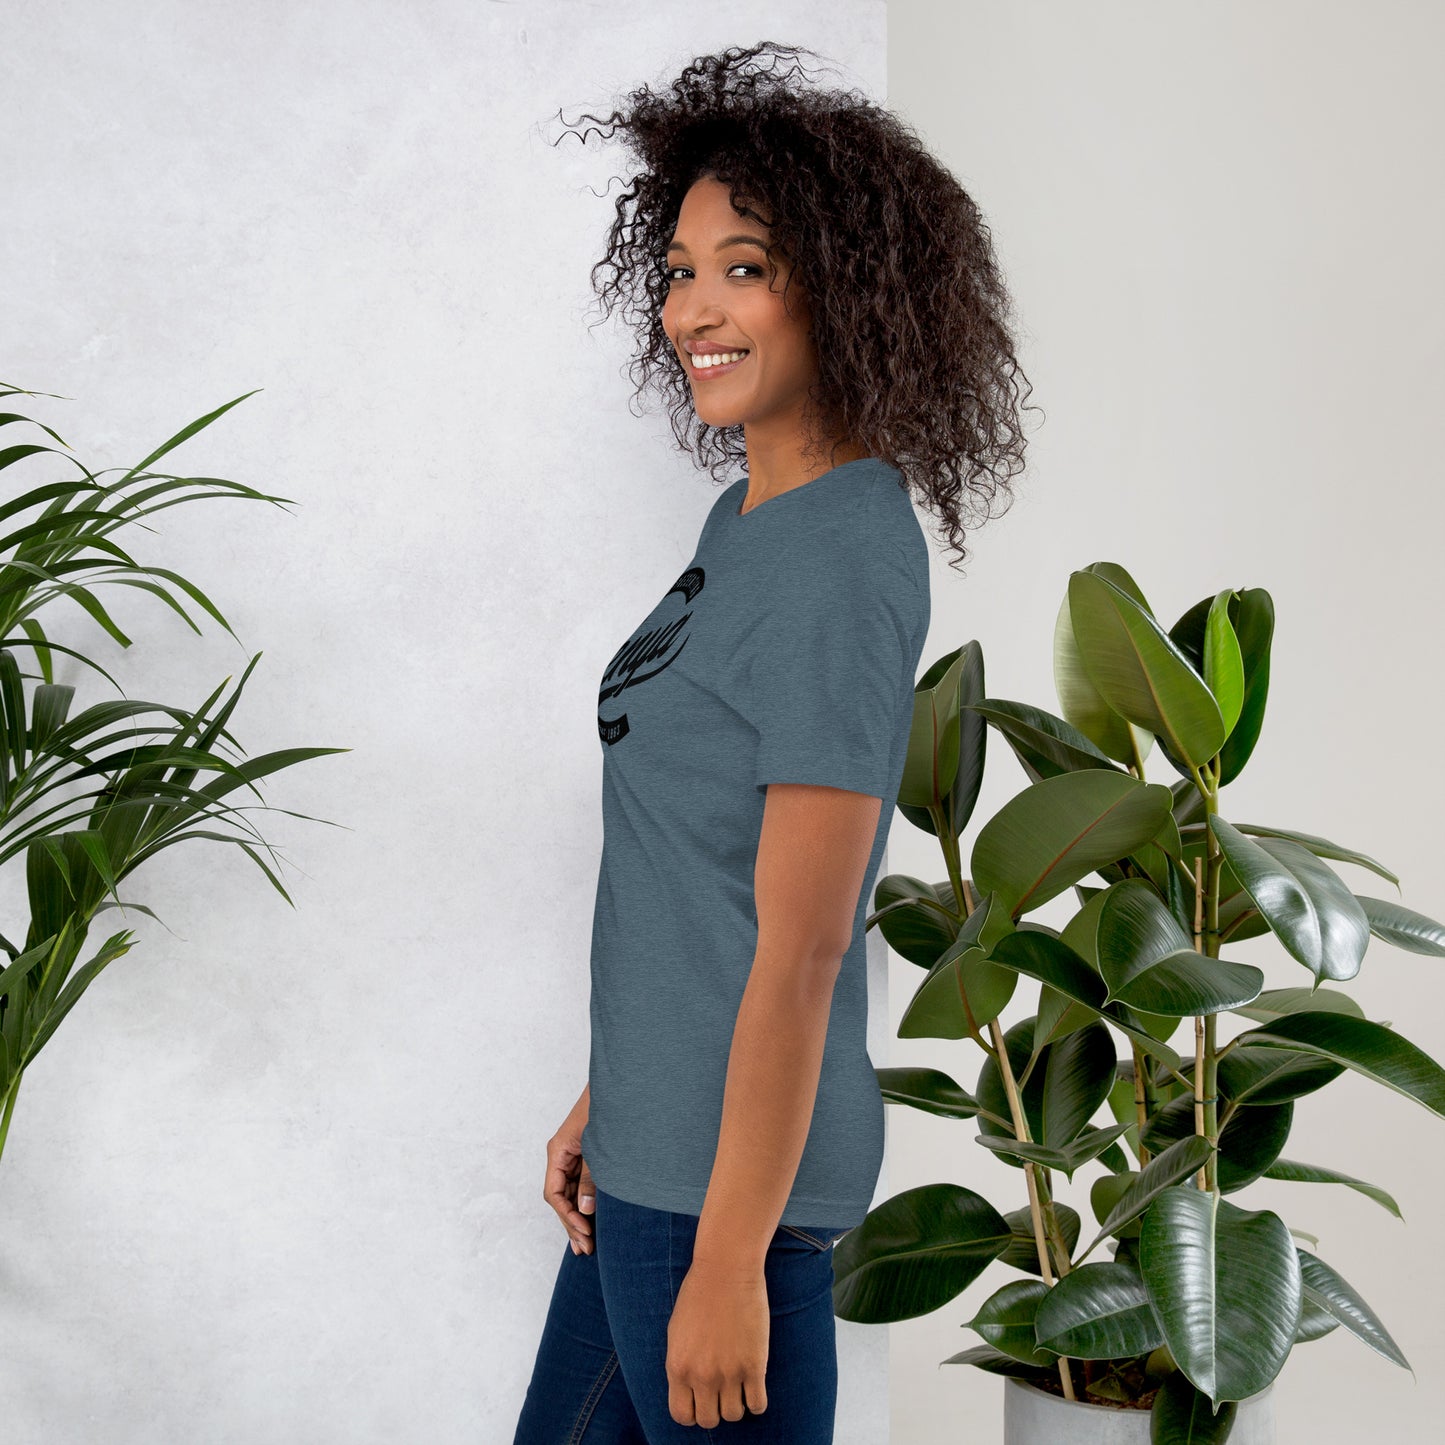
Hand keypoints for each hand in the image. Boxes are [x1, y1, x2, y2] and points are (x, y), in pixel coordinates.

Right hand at [543, 1085, 595, 1254]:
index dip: (567, 1215)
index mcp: (558, 1150)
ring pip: (569, 1193)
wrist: (622, 1085)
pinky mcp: (586, 1156)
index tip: (585, 1231)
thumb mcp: (598, 1146)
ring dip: (578, 1216)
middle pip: (560, 1197)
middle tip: (586, 1249)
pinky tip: (593, 1220)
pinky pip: (581, 1184)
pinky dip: (586, 1202)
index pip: (553, 1192)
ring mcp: (573, 1156)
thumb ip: (592, 1178)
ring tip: (587, 1244)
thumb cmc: (607, 1108)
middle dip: (571, 1223)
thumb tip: (584, 1209)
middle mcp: (562, 1155)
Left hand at [666, 1259, 769, 1426]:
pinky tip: (755, 1384)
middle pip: (709, 1420)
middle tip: (722, 1391)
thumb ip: (681, 1364)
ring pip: (734, 1415)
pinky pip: (758, 1405)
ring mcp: (729, 1373)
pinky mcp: (754, 1366)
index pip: (682, 1415)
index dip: (693, 1412)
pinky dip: (757, 1401)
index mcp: (678, 1367)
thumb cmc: (699, 1294)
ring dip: (737, 1403)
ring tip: (739, 1384)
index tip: (701, 1400)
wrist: (726, 1270)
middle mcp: (701, 1376)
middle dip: (715, 1409)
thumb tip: (689, 1389)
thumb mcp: (677, 1332)